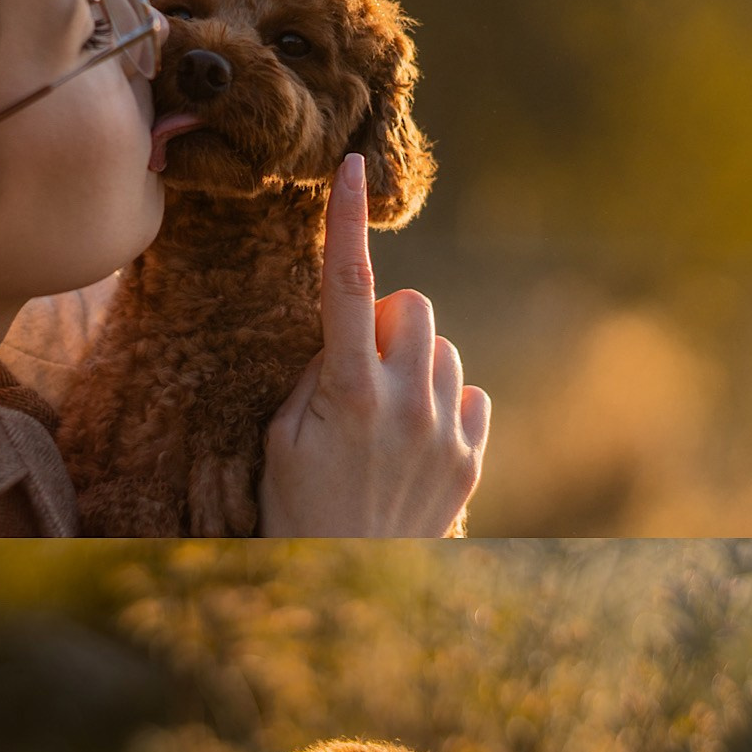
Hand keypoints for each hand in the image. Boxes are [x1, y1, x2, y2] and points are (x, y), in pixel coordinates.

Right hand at [259, 153, 489, 536]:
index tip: (350, 166)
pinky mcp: (471, 459)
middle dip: (387, 322)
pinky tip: (415, 439)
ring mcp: (446, 433)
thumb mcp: (280, 439)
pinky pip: (469, 393)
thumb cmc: (295, 508)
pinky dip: (443, 401)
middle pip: (415, 307)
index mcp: (349, 393)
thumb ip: (315, 374)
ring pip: (443, 350)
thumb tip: (350, 336)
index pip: (350, 285)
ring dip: (413, 364)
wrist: (346, 585)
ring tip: (383, 416)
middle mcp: (406, 406)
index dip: (347, 221)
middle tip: (358, 368)